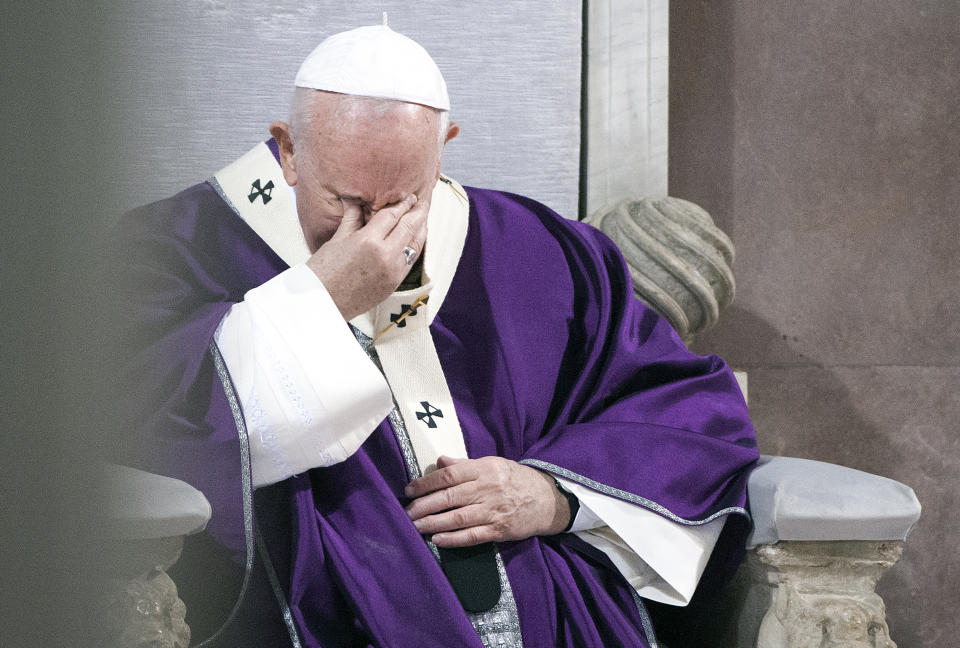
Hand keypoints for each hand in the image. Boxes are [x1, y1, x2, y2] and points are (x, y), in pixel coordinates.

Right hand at [305, 194, 426, 319]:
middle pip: (409, 227)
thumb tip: (355, 200)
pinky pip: (410, 261)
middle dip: (418, 212)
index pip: (392, 215)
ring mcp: (392, 272)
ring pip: (415, 245)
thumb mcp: (337, 240)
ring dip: (421, 229)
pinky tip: (414, 239)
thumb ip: (352, 218)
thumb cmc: (322, 272)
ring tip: (423, 217)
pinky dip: (414, 247)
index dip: (403, 203)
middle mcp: (385, 255)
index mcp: (368, 241)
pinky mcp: (394, 284)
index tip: (409, 195)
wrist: (322, 303)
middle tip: (424, 201)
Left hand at [404, 456, 570, 547]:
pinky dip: (453, 539)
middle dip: (425, 505)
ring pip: (458, 518)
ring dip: (433, 523)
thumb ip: (464, 464)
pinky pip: (472, 536)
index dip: (426, 483)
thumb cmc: (515, 479)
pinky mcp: (499, 530)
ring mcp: (493, 511)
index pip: (449, 475)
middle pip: (450, 497)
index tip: (409, 490)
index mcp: (483, 469)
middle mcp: (487, 489)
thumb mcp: (492, 464)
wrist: (547, 499)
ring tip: (416, 526)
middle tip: (407, 512)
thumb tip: (440, 460)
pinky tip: (437, 539)